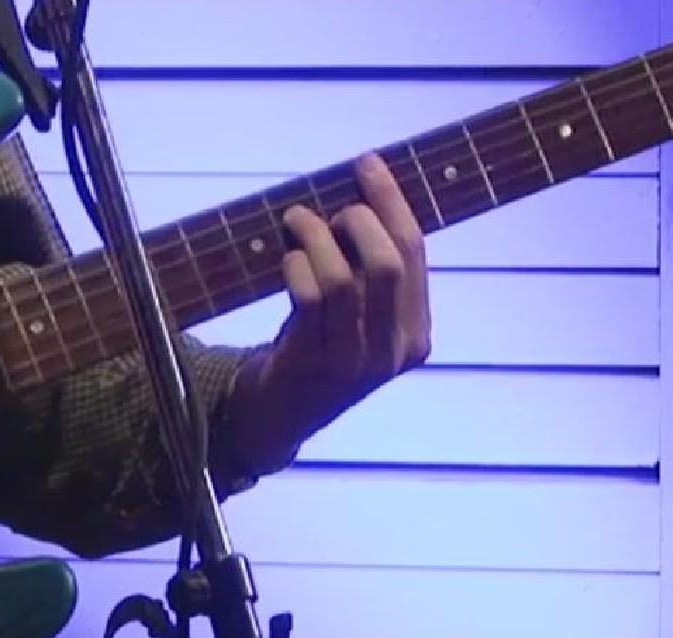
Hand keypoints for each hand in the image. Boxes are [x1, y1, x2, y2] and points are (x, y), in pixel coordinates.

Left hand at [230, 152, 431, 473]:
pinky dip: (298, 266)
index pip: (414, 253)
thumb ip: (368, 273)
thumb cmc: (314, 352)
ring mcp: (353, 360)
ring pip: (346, 278)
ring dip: (316, 237)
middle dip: (359, 218)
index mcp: (417, 335)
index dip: (391, 201)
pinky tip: (288, 258)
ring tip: (297, 221)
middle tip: (329, 210)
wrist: (277, 417)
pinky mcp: (312, 362)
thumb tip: (359, 195)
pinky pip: (310, 298)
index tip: (367, 164)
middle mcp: (392, 350)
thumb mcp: (358, 320)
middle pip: (389, 261)